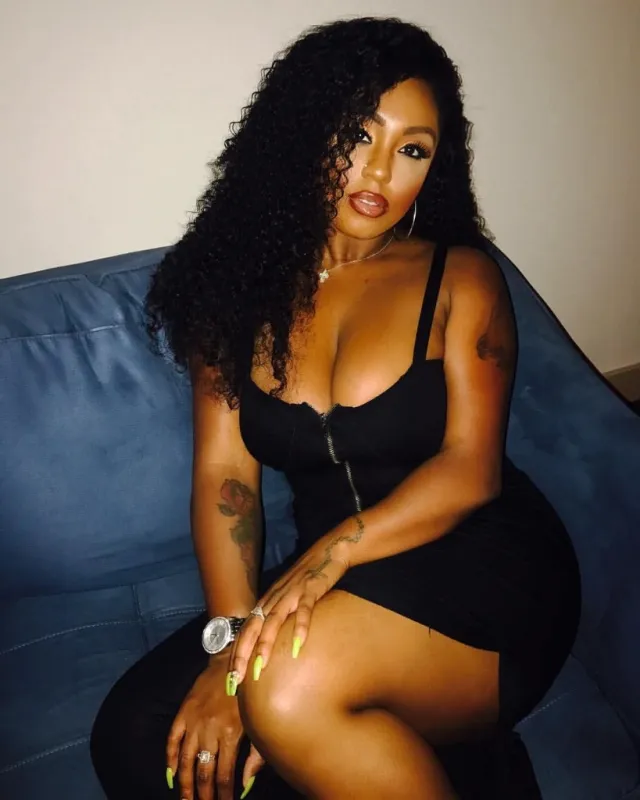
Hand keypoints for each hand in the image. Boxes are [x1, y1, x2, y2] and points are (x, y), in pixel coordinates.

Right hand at [166, 654, 264, 799]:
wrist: (232, 661)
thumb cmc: (250, 693)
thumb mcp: (257, 722)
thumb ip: (255, 755)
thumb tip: (247, 785)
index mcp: (230, 734)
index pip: (224, 775)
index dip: (223, 795)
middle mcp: (209, 730)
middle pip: (203, 772)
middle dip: (203, 795)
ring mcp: (193, 721)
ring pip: (184, 761)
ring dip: (184, 784)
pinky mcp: (183, 712)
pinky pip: (172, 740)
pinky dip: (169, 759)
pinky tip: (170, 775)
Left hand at [228, 532, 351, 688]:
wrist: (328, 552)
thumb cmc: (307, 579)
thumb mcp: (288, 597)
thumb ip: (279, 616)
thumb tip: (270, 643)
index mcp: (267, 602)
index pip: (245, 630)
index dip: (236, 654)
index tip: (230, 680)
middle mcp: (274, 598)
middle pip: (253, 628)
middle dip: (243, 654)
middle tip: (236, 680)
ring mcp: (292, 593)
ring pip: (274, 620)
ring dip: (265, 644)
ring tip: (260, 666)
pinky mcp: (311, 589)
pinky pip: (305, 610)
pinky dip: (301, 626)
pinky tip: (299, 645)